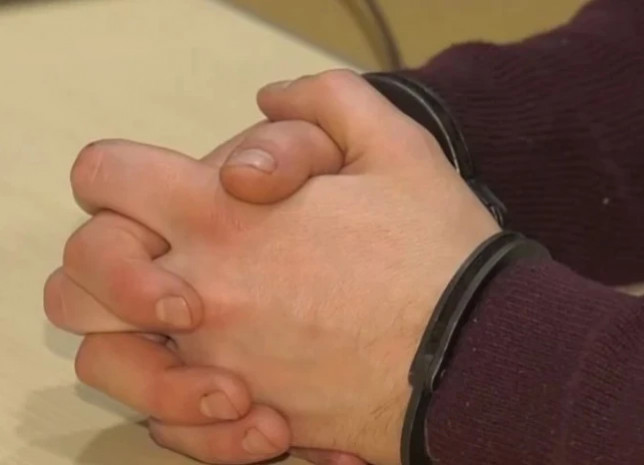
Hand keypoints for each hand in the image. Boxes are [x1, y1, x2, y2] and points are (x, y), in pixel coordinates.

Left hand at [61, 70, 499, 463]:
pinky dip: (189, 413)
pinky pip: (173, 428)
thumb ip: (325, 101)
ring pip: (106, 363)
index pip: (106, 178)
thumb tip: (269, 100)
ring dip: (135, 347)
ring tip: (201, 336)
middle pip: (78, 281)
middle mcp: (206, 293)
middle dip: (110, 267)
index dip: (126, 176)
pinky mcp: (252, 418)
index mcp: (224, 215)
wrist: (479, 350)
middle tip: (172, 269)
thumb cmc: (438, 251)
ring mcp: (222, 363)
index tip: (170, 191)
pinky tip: (240, 392)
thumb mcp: (396, 144)